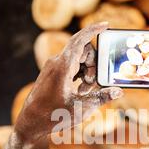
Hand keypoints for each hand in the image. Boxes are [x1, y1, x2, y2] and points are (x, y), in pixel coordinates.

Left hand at [15, 22, 122, 141]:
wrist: (30, 124)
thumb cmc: (53, 116)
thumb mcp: (81, 108)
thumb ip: (102, 98)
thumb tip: (118, 91)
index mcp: (62, 67)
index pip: (80, 40)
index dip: (93, 30)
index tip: (106, 24)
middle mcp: (56, 63)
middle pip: (83, 51)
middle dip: (93, 66)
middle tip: (90, 87)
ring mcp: (53, 67)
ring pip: (77, 59)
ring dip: (86, 73)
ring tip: (83, 92)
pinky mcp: (52, 73)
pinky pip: (70, 66)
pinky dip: (78, 74)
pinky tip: (79, 90)